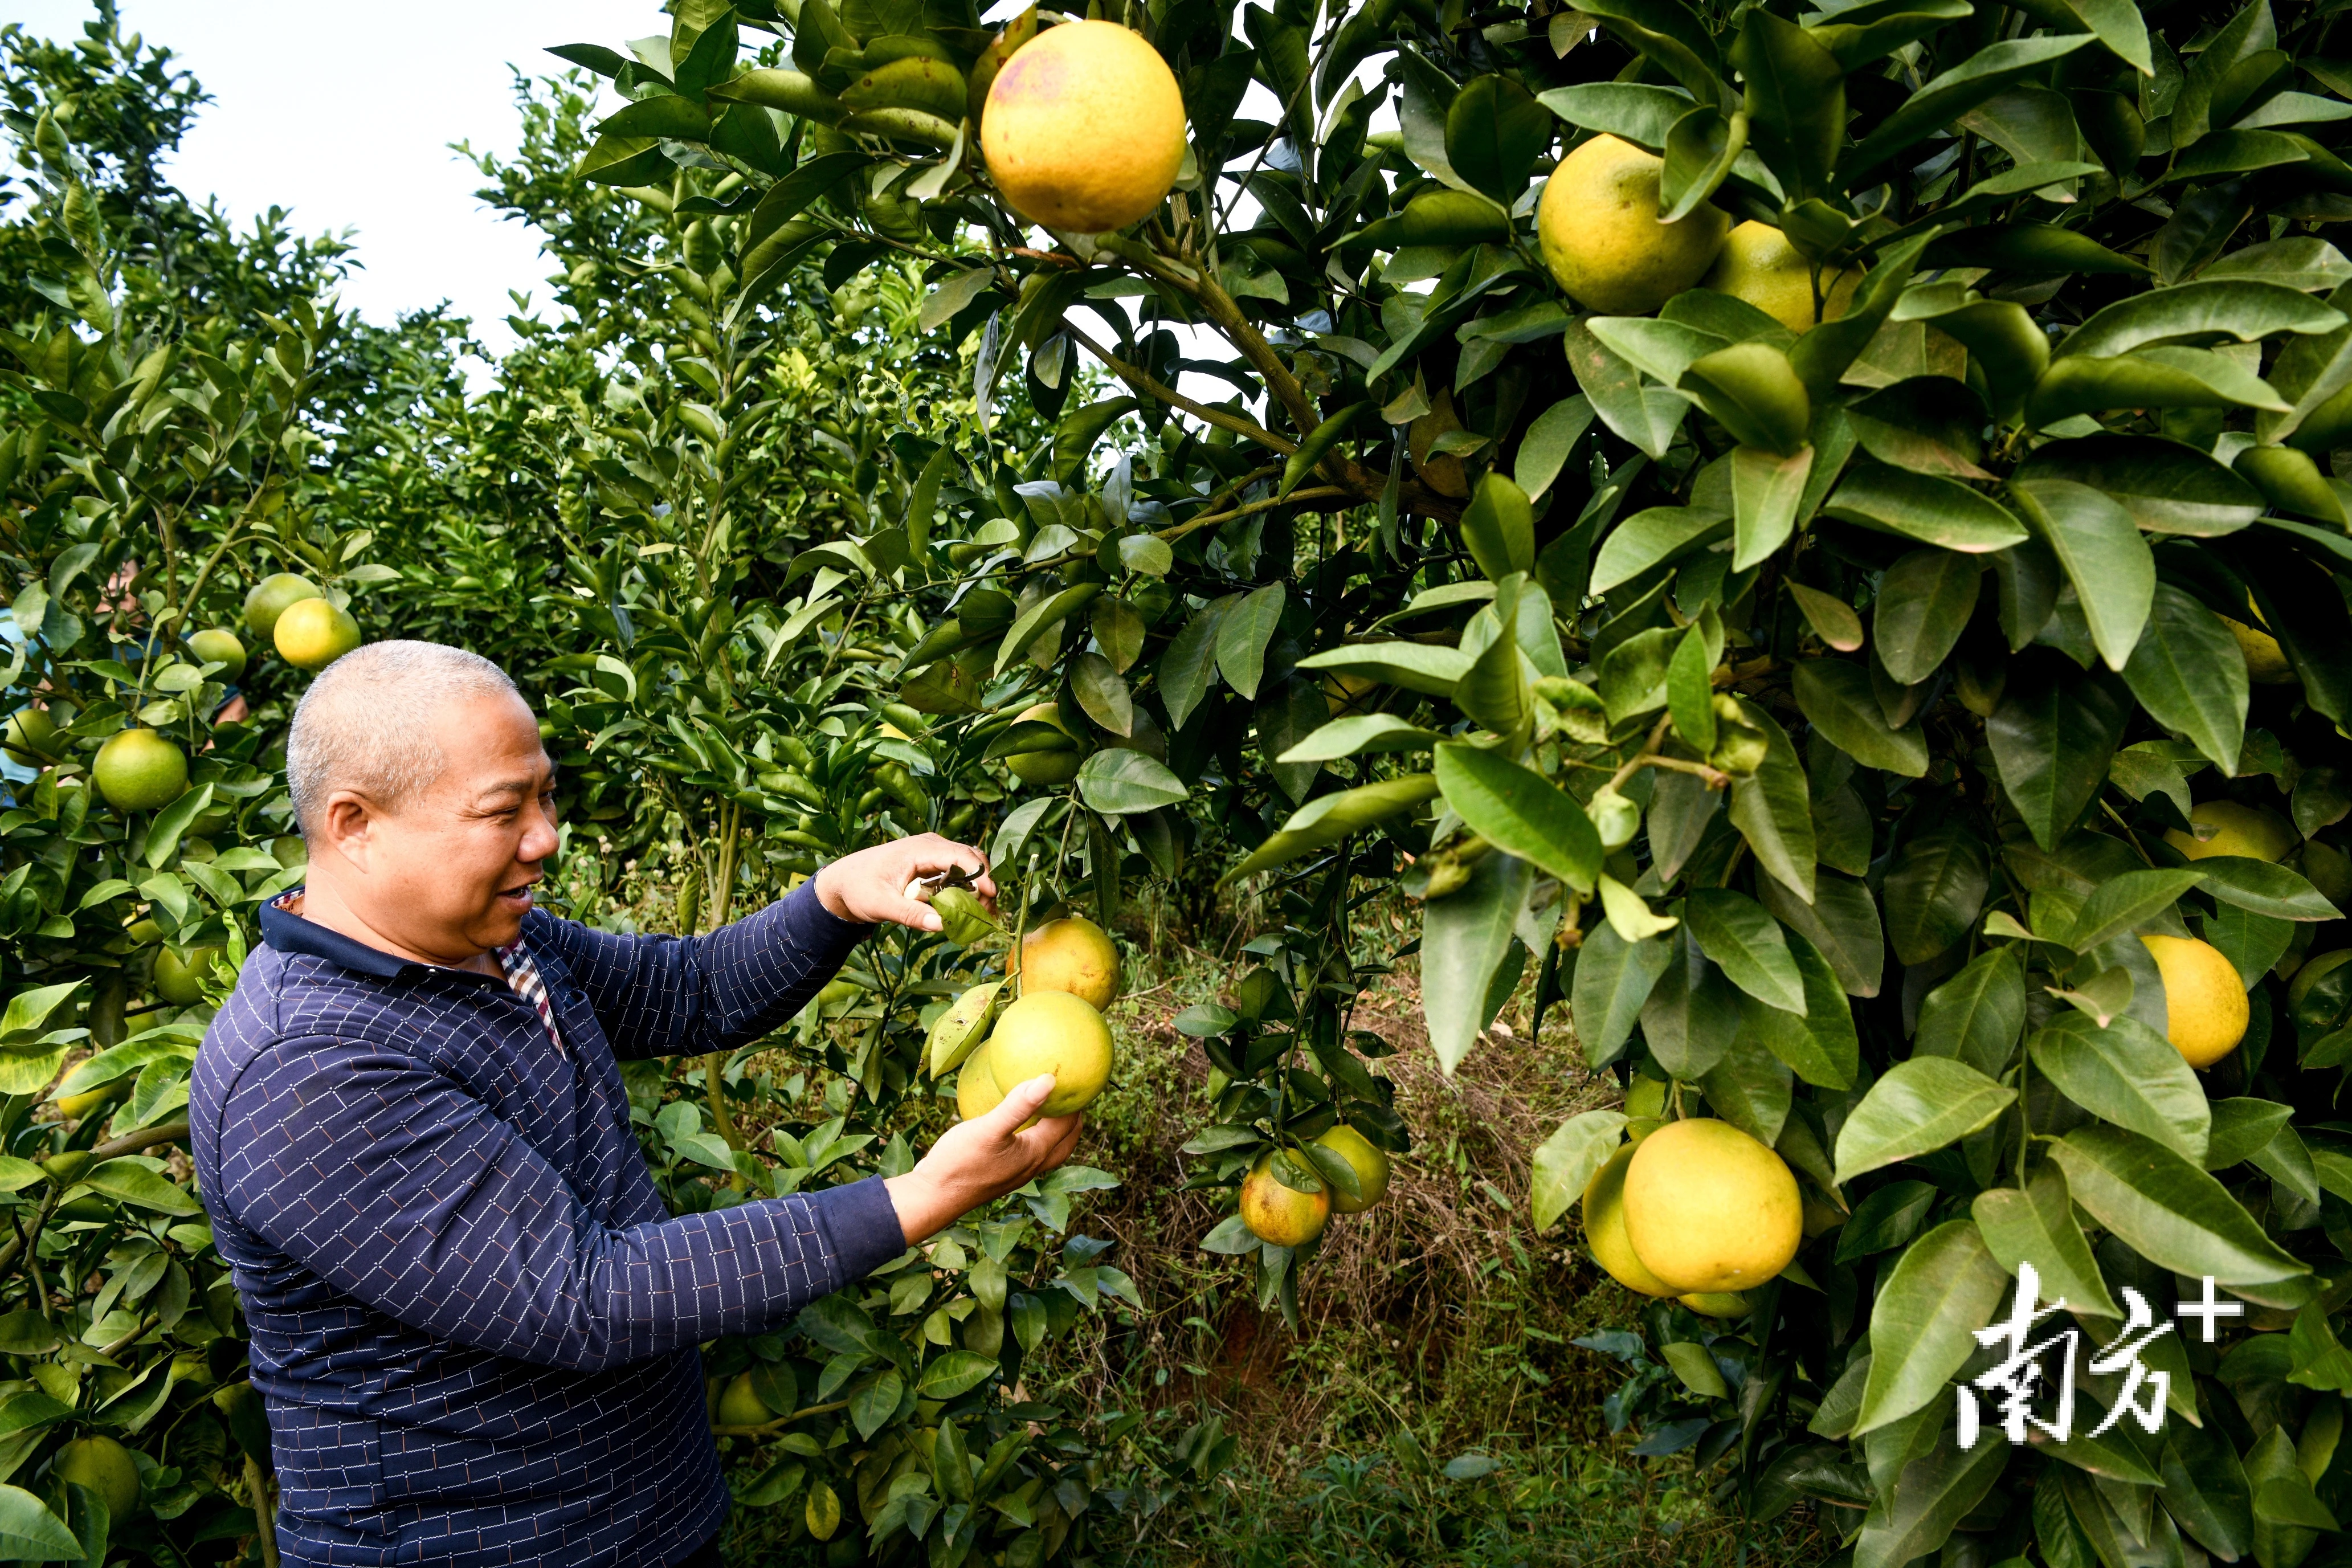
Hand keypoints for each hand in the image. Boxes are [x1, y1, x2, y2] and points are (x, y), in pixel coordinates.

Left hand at [812, 833, 996, 930]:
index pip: (959, 855)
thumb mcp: (881, 905)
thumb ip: (911, 915)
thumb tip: (942, 925)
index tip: (991, 894)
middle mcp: (930, 846)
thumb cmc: (859, 889)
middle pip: (970, 859)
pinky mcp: (932, 864)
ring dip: (976, 888)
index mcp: (918, 849)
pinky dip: (965, 889)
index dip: (979, 874)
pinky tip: (964, 910)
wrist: (843, 882)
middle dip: (982, 884)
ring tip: (978, 915)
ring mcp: (932, 853)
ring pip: (967, 865)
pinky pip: (957, 873)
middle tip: (986, 913)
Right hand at [883, 1074, 1079, 1244]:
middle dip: (1074, 1119)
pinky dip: (1034, 1135)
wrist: (932, 1198)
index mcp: (1036, 1154)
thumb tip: (1050, 1079)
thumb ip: (1018, 1106)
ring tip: (1051, 1108)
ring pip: (1049, 1150)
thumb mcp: (988, 1129)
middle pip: (1066, 1142)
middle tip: (1072, 1094)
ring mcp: (1017, 1173)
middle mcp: (1032, 1167)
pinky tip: (1014, 1122)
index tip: (1075, 1077)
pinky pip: (1028, 1152)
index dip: (1074, 1101)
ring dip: (1057, 1131)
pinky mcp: (1001, 1173)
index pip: (1067, 1124)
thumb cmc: (959, 1163)